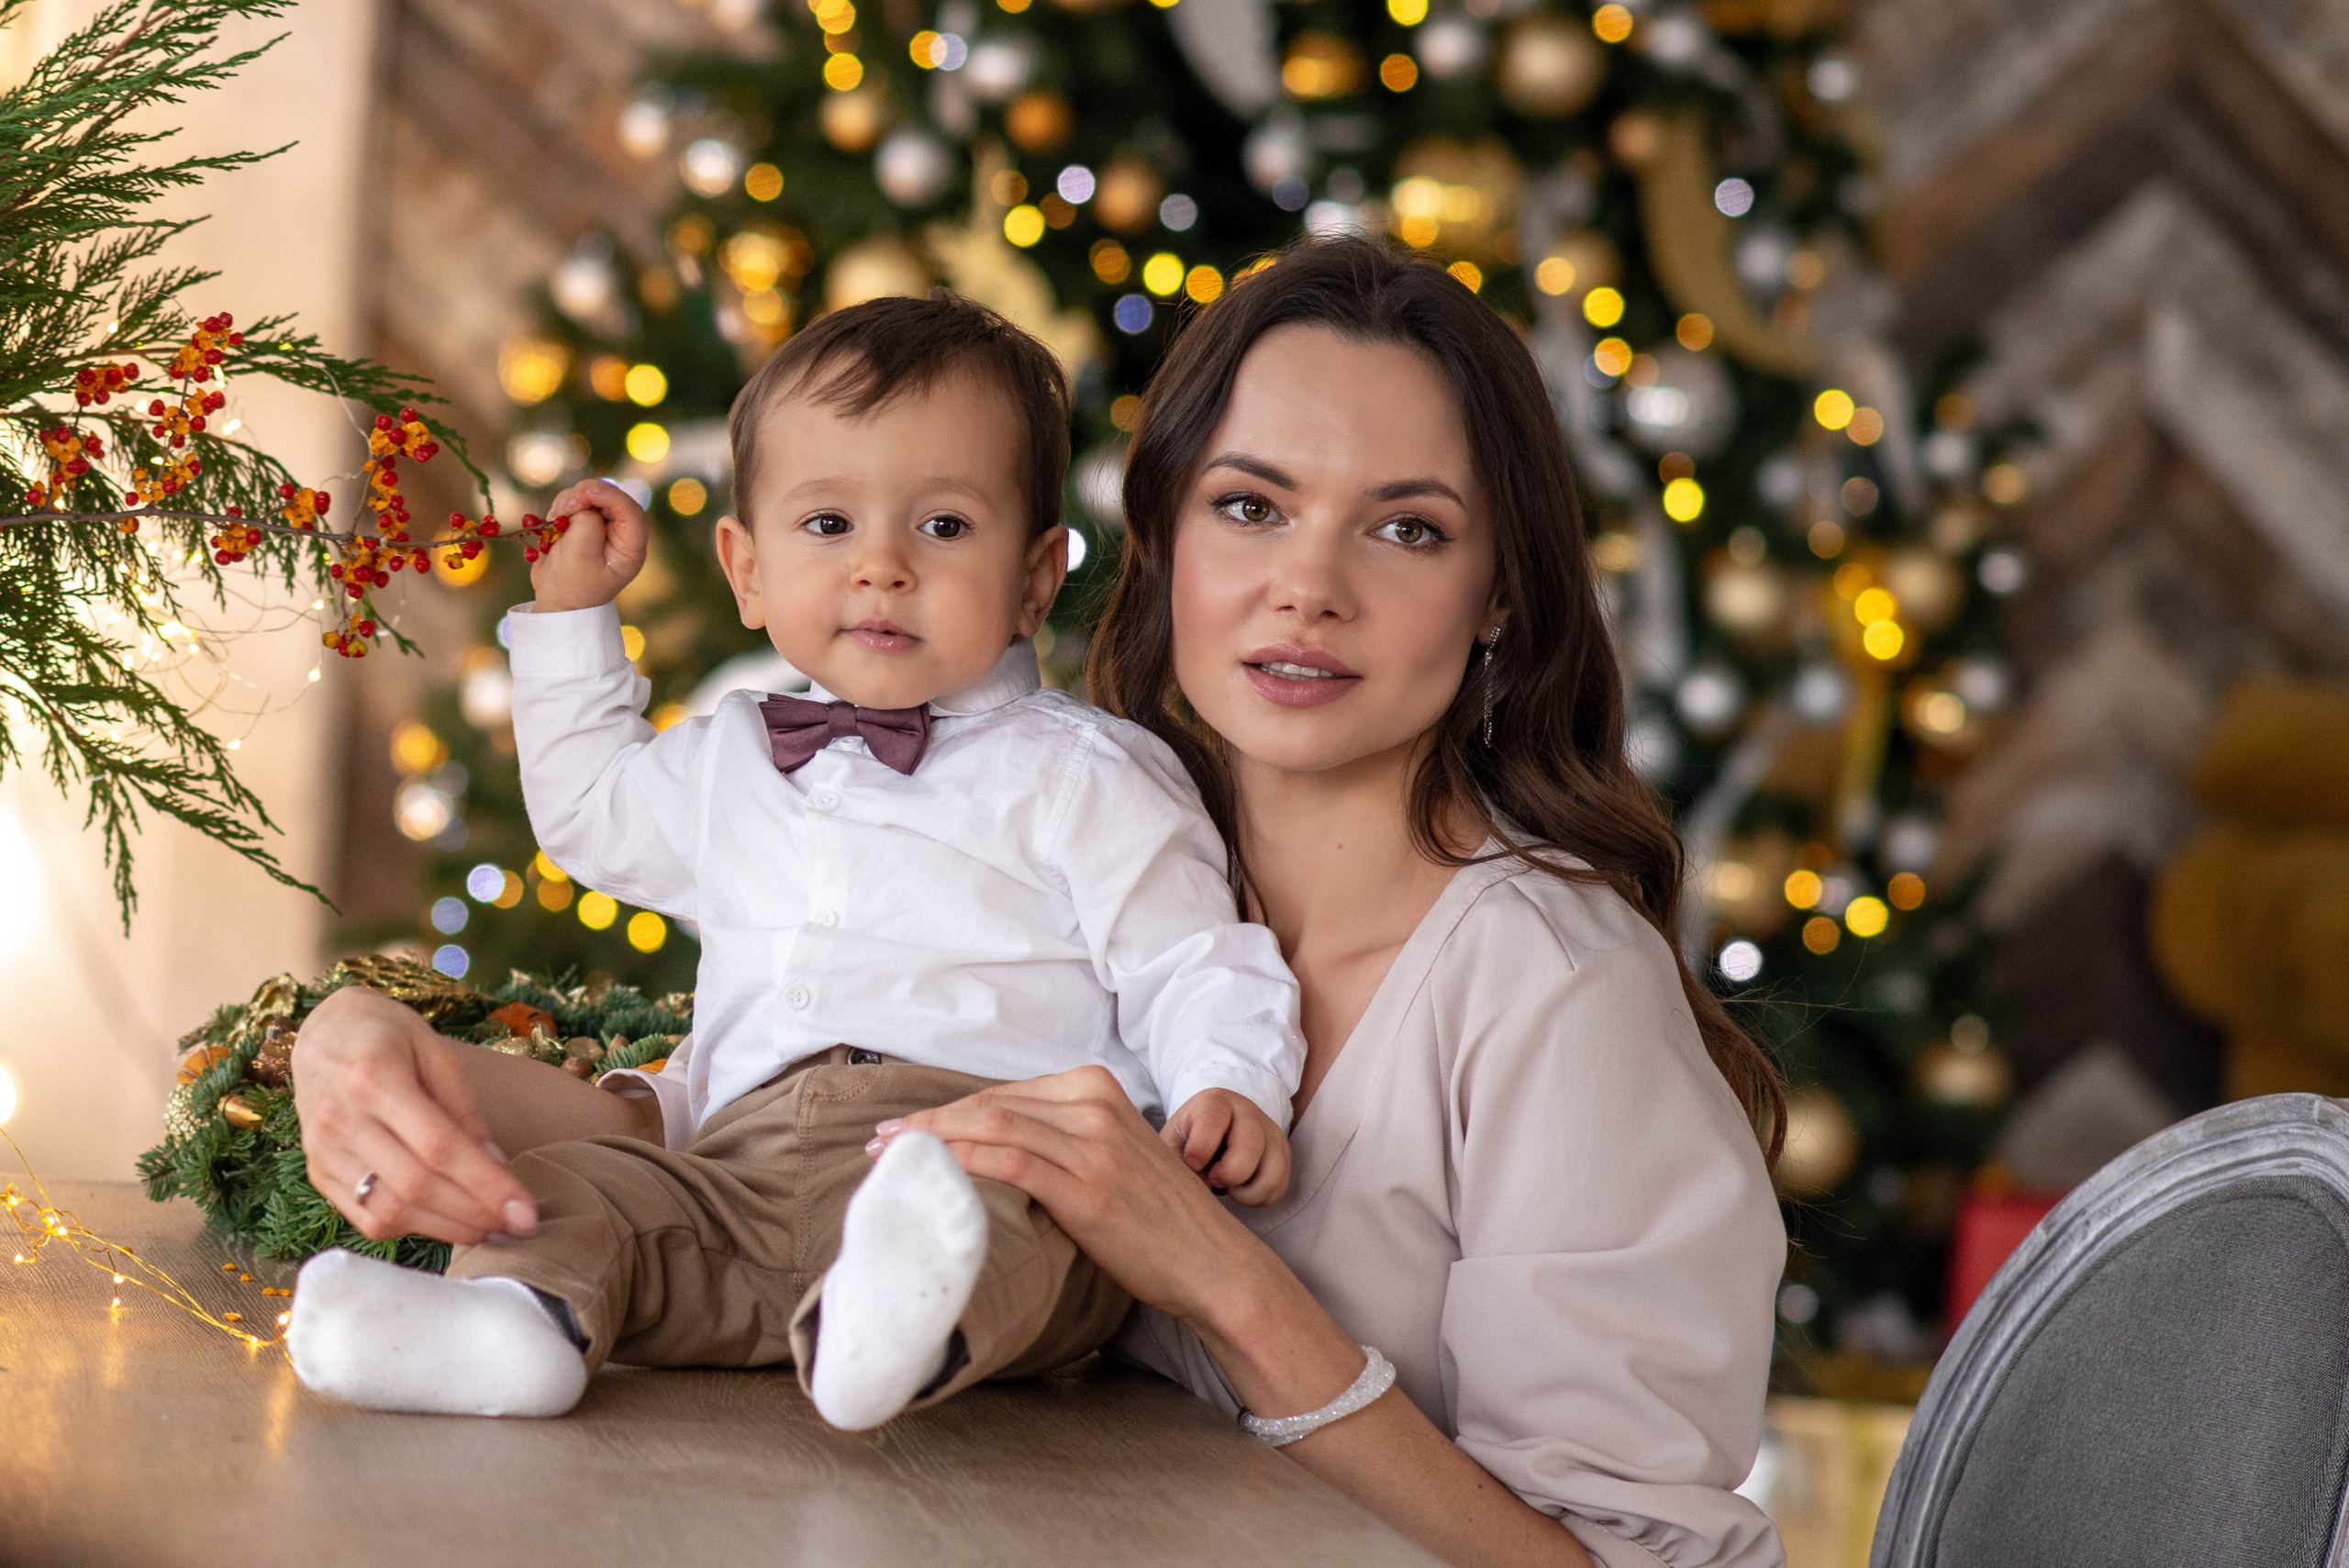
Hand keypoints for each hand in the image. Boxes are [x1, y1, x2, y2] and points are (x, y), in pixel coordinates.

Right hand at [291, 985, 539, 1245]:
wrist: (321, 1031)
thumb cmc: (388, 1034)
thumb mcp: (435, 1053)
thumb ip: (464, 1110)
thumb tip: (498, 1166)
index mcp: (374, 1078)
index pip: (439, 1147)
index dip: (486, 1185)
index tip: (526, 1213)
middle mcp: (340, 1119)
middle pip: (415, 1186)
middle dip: (473, 1214)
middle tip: (517, 1227)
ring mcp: (322, 1151)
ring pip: (388, 1210)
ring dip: (446, 1229)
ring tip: (489, 1229)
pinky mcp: (316, 1172)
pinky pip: (365, 1217)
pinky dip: (410, 1228)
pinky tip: (444, 1222)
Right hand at [531, 478, 649, 612]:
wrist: (557, 601)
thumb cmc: (571, 585)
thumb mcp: (579, 556)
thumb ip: (586, 524)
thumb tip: (584, 502)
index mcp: (630, 547)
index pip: (631, 511)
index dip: (610, 495)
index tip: (585, 494)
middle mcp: (621, 534)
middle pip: (608, 497)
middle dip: (583, 497)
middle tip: (563, 512)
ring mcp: (602, 526)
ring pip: (587, 496)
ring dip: (567, 505)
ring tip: (556, 529)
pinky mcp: (585, 523)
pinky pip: (573, 503)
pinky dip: (560, 509)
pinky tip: (553, 528)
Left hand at [874, 1066, 1276, 1322]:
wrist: (1211, 1261)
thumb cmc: (1157, 1218)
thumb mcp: (1113, 1156)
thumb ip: (1063, 1139)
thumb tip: (992, 1152)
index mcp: (1098, 1089)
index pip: (1004, 1094)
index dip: (947, 1111)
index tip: (906, 1131)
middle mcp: (1094, 1106)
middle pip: (990, 1104)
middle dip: (929, 1123)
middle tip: (883, 1144)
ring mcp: (1092, 1144)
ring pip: (991, 1126)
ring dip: (931, 1140)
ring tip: (890, 1160)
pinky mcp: (1086, 1187)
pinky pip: (1008, 1163)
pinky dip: (961, 1163)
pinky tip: (931, 1175)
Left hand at [1163, 1088, 1290, 1204]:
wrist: (1215, 1130)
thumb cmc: (1189, 1139)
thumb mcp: (1173, 1142)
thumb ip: (1175, 1161)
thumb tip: (1195, 1189)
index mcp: (1214, 1102)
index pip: (1213, 1118)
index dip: (1202, 1146)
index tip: (1192, 1164)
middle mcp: (1247, 1112)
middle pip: (1250, 1147)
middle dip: (1228, 1174)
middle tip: (1212, 1178)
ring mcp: (1270, 1131)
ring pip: (1272, 1170)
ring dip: (1245, 1191)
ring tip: (1227, 1186)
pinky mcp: (1282, 1152)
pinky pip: (1278, 1185)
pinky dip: (1257, 1198)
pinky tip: (1239, 1190)